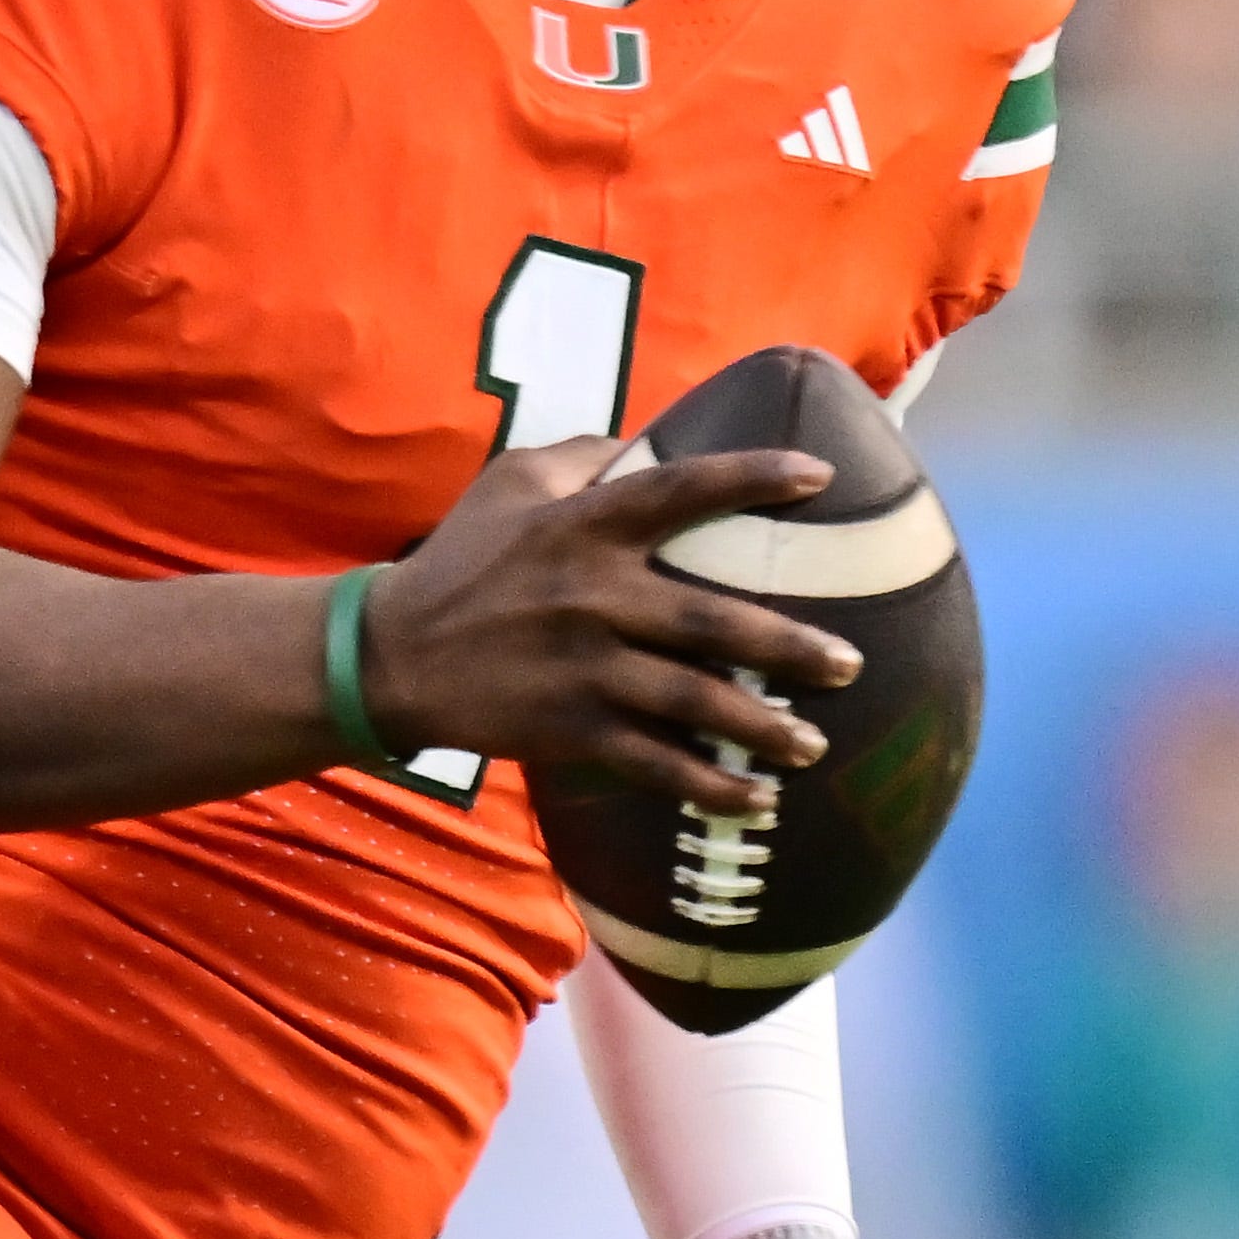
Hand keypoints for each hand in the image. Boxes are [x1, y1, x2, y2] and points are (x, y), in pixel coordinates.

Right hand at [354, 427, 862, 819]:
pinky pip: (653, 762)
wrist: (389, 656)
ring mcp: (583, 668)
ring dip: (761, 728)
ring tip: (812, 744)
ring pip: (692, 701)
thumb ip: (582, 455)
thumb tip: (651, 438)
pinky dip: (707, 785)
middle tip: (848, 664)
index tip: (820, 477)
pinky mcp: (568, 727)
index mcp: (584, 524)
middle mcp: (593, 595)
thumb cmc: (460, 561)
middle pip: (711, 620)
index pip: (681, 490)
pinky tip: (755, 801)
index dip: (753, 477)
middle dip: (788, 647)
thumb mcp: (509, 483)